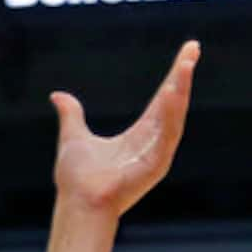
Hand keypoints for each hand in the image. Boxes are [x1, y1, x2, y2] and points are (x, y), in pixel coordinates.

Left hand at [52, 40, 198, 217]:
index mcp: (139, 135)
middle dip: (183, 75)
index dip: (174, 76)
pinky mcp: (156, 165)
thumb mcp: (73, 136)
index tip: (188, 52)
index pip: (162, 99)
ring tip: (185, 65)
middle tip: (193, 48)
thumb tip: (58, 95)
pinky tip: (171, 93)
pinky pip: (167, 135)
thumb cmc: (76, 179)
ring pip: (174, 116)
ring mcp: (157, 154)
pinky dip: (170, 114)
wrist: (77, 203)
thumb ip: (71, 115)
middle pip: (173, 102)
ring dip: (180, 90)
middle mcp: (153, 142)